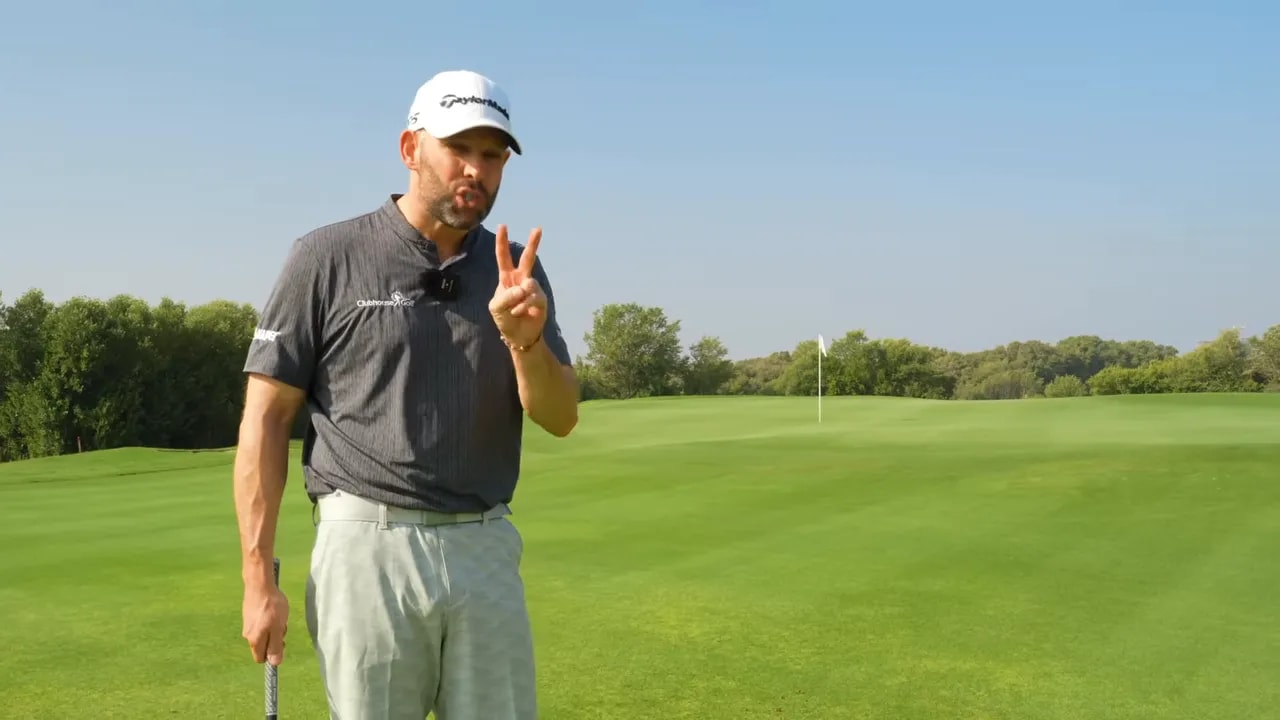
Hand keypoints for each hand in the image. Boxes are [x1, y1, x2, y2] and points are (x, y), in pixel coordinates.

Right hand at [242, 583, 288, 665]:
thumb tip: (275, 663)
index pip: (261, 658)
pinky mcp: (248, 615)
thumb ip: (276, 646)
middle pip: (263, 645)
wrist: (259, 585)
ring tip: (278, 616)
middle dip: (274, 639)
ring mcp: (247, 624)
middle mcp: (247, 635)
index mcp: (254, 641)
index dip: (272, 654)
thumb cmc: (271, 607)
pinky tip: (272, 609)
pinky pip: (260, 624)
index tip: (281, 642)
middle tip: (281, 626)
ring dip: (272, 628)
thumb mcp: (278, 628)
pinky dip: (268, 620)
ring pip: (263, 634)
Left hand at [489, 225, 547, 348]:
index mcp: (507, 278)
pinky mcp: (541, 299)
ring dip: (518, 299)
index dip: (502, 242)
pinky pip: (532, 298)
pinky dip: (523, 306)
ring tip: (514, 310)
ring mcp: (533, 289)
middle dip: (533, 243)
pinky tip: (518, 313)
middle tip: (538, 228)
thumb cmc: (504, 318)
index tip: (503, 226)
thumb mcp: (496, 308)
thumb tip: (523, 288)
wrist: (518, 335)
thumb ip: (505, 296)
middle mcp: (521, 280)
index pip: (503, 257)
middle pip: (528, 258)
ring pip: (528, 284)